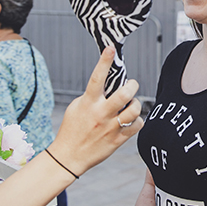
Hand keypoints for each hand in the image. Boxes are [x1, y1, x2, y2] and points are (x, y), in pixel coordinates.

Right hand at [48, 47, 141, 176]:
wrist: (69, 156)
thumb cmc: (72, 129)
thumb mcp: (77, 107)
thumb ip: (92, 96)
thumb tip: (108, 83)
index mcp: (88, 103)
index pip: (97, 78)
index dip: (104, 61)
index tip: (110, 49)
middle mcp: (100, 114)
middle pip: (124, 94)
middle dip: (132, 86)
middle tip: (132, 84)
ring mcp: (110, 128)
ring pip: (134, 110)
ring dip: (137, 104)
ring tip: (133, 104)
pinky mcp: (117, 140)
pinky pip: (136, 126)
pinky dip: (138, 121)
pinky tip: (132, 120)